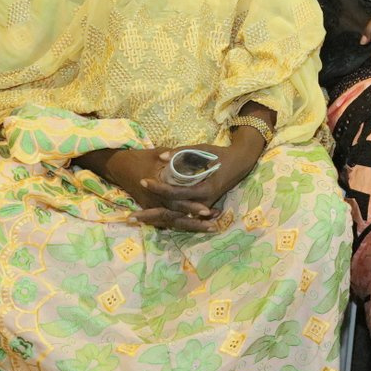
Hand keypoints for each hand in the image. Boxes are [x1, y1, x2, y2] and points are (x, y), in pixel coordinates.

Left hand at [134, 133, 262, 231]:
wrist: (240, 163)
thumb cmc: (220, 155)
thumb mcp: (202, 150)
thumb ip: (181, 153)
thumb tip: (161, 157)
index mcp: (204, 189)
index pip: (176, 192)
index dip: (158, 187)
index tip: (143, 180)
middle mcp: (203, 203)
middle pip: (173, 213)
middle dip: (152, 214)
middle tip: (131, 216)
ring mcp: (203, 208)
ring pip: (176, 219)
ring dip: (156, 220)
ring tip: (136, 219)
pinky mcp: (201, 208)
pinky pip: (181, 216)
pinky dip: (166, 218)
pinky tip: (150, 219)